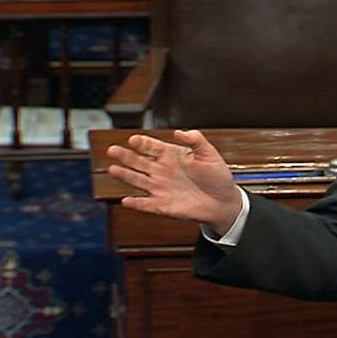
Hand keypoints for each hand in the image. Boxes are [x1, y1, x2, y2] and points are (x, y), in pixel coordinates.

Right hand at [105, 130, 241, 235]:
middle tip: (113, 150)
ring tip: (112, 169)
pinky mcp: (163, 205)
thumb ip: (196, 140)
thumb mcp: (209, 154)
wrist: (224, 201)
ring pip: (137, 180)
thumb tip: (180, 132)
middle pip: (139, 161)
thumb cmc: (217, 177)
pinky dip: (136, 203)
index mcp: (172, 156)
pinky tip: (126, 200)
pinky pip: (145, 204)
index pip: (152, 146)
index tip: (134, 140)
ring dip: (125, 175)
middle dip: (125, 156)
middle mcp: (162, 171)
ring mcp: (160, 188)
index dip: (143, 143)